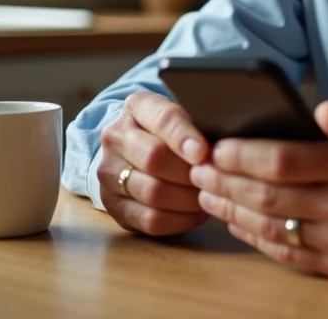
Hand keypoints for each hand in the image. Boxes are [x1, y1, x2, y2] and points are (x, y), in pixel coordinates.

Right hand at [97, 91, 211, 235]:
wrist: (134, 148)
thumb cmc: (169, 131)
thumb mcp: (182, 116)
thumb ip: (198, 126)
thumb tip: (219, 152)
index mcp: (136, 107)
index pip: (163, 119)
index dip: (184, 137)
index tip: (204, 153)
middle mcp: (115, 138)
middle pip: (155, 159)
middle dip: (191, 173)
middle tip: (215, 180)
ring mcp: (108, 173)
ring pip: (153, 192)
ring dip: (188, 199)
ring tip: (209, 196)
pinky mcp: (112, 205)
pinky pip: (149, 219)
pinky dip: (179, 220)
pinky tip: (197, 214)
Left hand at [189, 87, 327, 279]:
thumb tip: (323, 112)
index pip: (285, 161)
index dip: (242, 155)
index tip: (214, 145)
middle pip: (269, 196)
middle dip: (225, 181)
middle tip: (198, 167)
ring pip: (271, 227)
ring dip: (230, 210)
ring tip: (206, 191)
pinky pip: (285, 253)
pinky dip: (253, 235)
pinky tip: (234, 218)